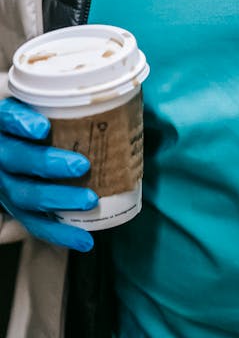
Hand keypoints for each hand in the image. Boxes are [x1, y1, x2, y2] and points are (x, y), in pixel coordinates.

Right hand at [0, 97, 96, 251]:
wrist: (17, 147)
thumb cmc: (43, 121)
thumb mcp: (46, 106)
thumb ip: (71, 104)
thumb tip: (127, 96)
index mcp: (5, 124)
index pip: (7, 118)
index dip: (21, 122)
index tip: (43, 126)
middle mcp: (1, 154)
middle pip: (15, 159)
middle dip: (47, 164)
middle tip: (81, 165)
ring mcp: (6, 184)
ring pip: (24, 195)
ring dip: (57, 199)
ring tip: (90, 200)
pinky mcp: (16, 209)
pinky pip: (35, 224)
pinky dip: (60, 233)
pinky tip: (85, 241)